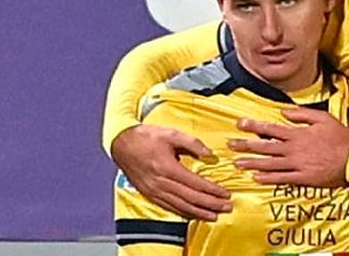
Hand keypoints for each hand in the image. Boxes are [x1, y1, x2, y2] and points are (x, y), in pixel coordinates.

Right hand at [111, 124, 231, 219]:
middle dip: (211, 204)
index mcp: (168, 168)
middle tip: (227, 207)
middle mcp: (162, 183)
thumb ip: (192, 143)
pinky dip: (183, 212)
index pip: (196, 184)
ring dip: (199, 212)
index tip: (226, 194)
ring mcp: (154, 191)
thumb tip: (209, 154)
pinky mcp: (150, 194)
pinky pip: (169, 207)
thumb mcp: (171, 133)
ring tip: (214, 215)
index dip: (212, 190)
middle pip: (191, 198)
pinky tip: (193, 214)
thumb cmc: (147, 137)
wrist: (121, 144)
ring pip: (181, 206)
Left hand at [230, 108, 348, 186]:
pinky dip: (268, 178)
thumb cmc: (341, 138)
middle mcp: (293, 149)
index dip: (254, 126)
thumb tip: (284, 112)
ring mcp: (297, 165)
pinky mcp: (302, 178)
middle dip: (246, 145)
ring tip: (237, 163)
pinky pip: (281, 178)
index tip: (239, 124)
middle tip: (230, 145)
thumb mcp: (324, 118)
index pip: (271, 129)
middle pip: (265, 147)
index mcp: (298, 134)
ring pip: (269, 164)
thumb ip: (302, 115)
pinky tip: (256, 178)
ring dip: (252, 163)